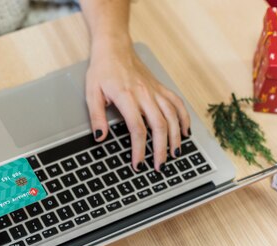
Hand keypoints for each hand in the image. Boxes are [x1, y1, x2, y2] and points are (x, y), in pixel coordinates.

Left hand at [85, 38, 190, 171]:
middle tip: (159, 166)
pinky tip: (186, 132)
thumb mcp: (91, 93)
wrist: (114, 47)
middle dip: (161, 149)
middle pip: (159, 126)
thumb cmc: (102, 70)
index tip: (138, 164)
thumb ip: (97, 117)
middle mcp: (145, 94)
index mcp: (127, 97)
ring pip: (172, 116)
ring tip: (174, 155)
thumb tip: (100, 138)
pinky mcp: (161, 87)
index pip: (137, 128)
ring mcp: (155, 91)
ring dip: (176, 138)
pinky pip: (177, 104)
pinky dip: (184, 118)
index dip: (139, 149)